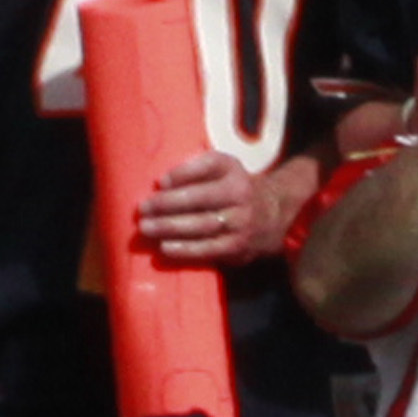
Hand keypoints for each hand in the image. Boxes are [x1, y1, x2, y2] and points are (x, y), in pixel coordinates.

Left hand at [135, 149, 281, 267]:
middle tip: (143, 209)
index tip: (160, 182)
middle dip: (168, 204)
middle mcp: (240, 195)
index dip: (183, 175)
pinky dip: (186, 250)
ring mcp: (241, 223)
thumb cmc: (234, 188)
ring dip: (171, 228)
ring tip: (147, 229)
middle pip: (201, 199)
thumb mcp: (223, 167)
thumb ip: (197, 168)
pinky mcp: (239, 247)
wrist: (274, 215)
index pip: (207, 167)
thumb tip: (162, 183)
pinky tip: (165, 248)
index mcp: (232, 171)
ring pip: (203, 225)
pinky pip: (210, 249)